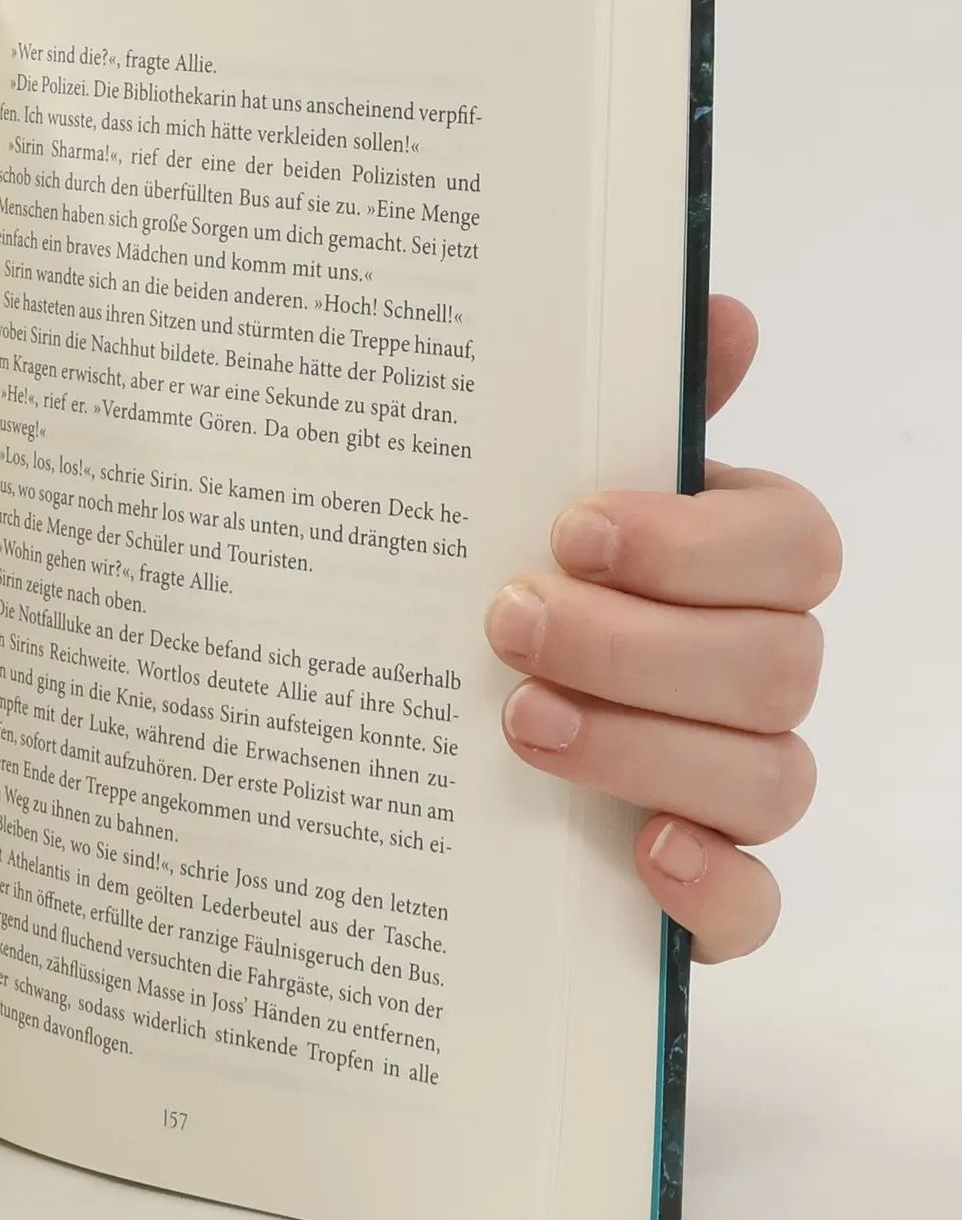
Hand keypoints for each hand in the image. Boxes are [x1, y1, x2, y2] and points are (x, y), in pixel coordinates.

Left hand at [484, 297, 838, 961]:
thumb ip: (620, 411)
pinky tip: (639, 850)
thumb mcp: (525, 503)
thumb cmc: (503, 597)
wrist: (426, 754)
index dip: (696, 541)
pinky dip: (712, 886)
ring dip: (643, 744)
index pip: (792, 543)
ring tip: (518, 723)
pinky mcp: (705, 896)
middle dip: (638, 644)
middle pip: (777, 662)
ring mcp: (734, 789)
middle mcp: (751, 677)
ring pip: (771, 776)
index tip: (572, 529)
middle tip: (508, 626)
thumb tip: (716, 312)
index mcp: (729, 571)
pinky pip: (758, 907)